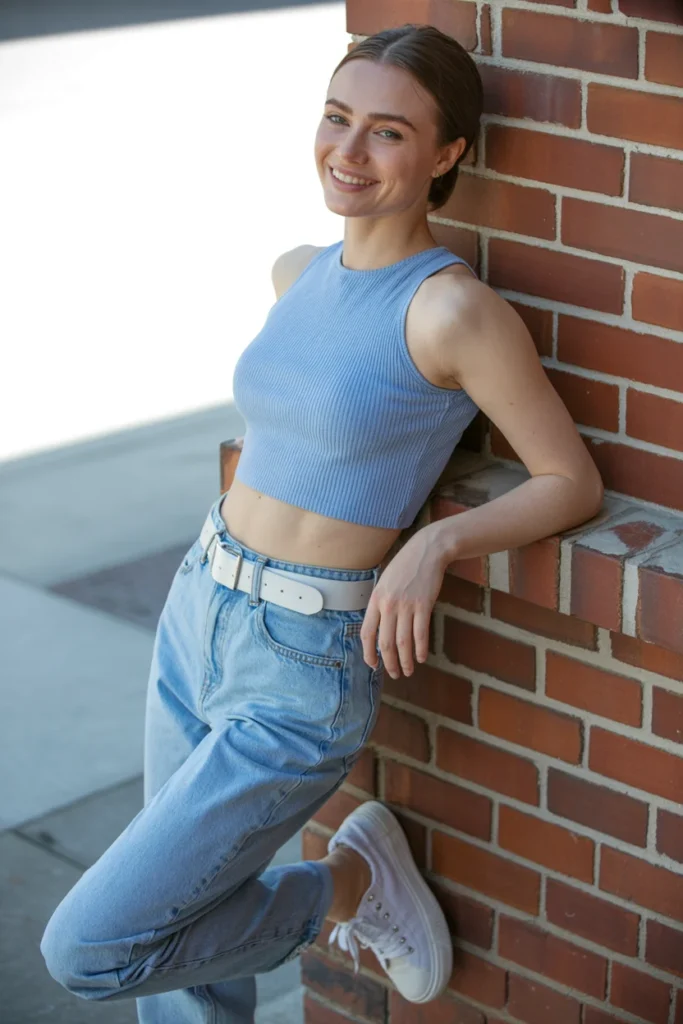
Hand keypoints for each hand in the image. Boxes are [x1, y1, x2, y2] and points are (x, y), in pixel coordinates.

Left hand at [360, 526, 446, 677]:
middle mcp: (388, 604)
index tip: (373, 665)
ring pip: (403, 642)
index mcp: (375, 599)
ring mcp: (406, 605)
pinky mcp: (424, 605)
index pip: (367, 633)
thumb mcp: (385, 582)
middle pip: (386, 642)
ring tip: (408, 671)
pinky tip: (421, 658)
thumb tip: (378, 629)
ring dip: (405, 661)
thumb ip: (380, 604)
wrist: (427, 550)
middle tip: (394, 674)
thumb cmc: (405, 567)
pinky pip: (421, 633)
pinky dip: (420, 649)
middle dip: (389, 663)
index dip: (368, 653)